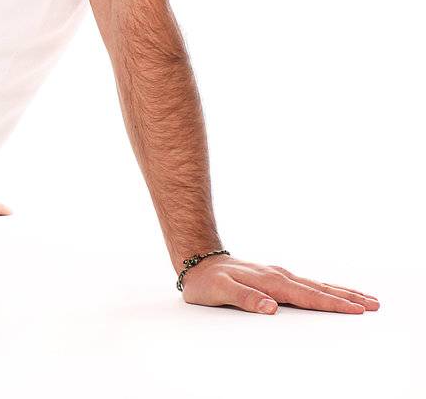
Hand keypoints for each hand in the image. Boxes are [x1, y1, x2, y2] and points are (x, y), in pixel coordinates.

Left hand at [179, 255, 379, 313]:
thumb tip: (270, 308)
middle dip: (347, 297)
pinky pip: (307, 284)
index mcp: (270, 282)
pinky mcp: (276, 276)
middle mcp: (278, 276)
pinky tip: (333, 292)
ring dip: (341, 291)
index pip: (307, 296)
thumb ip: (244, 298)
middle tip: (374, 304)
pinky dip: (325, 288)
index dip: (331, 304)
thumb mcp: (219, 291)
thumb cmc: (207, 281)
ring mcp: (278, 275)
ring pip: (316, 285)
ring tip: (365, 298)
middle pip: (319, 289)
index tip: (355, 310)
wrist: (197, 261)